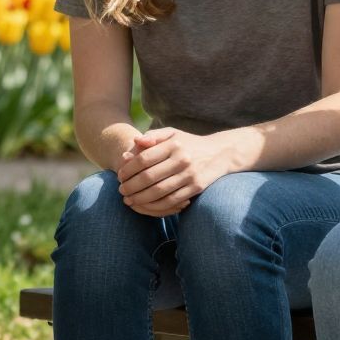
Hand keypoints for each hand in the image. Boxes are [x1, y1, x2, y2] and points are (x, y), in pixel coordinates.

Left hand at [116, 128, 232, 216]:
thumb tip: (135, 142)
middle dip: (131, 186)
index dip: (128, 169)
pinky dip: (156, 206)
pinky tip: (146, 206)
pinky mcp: (197, 187)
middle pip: (149, 177)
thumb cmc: (189, 143)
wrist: (220, 153)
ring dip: (140, 199)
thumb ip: (153, 136)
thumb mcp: (173, 133)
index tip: (119, 176)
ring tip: (129, 201)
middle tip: (121, 191)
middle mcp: (182, 158)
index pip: (144, 158)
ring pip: (159, 191)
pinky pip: (172, 200)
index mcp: (173, 144)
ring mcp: (190, 174)